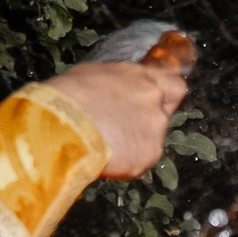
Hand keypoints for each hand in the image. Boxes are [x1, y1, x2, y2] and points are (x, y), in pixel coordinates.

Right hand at [44, 61, 188, 178]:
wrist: (63, 123)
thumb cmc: (68, 96)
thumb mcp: (93, 75)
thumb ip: (117, 84)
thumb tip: (117, 92)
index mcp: (140, 76)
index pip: (174, 85)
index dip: (166, 97)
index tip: (157, 105)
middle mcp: (154, 98)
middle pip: (163, 114)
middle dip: (147, 123)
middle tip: (123, 130)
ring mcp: (155, 127)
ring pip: (152, 139)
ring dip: (135, 143)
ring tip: (106, 144)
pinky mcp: (150, 153)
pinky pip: (141, 160)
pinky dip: (128, 161)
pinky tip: (107, 156)